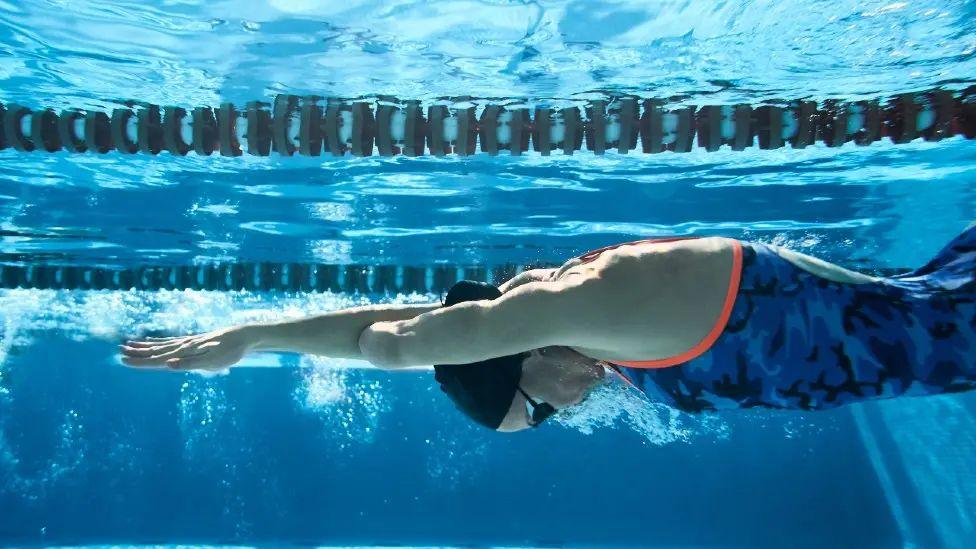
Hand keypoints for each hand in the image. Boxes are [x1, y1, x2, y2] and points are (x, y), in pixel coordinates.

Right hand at [120, 326, 256, 371]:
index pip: (158, 358)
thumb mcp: (212, 362)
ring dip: (145, 346)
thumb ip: (189, 364)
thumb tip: (167, 365)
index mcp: (185, 352)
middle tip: (119, 351)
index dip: (140, 361)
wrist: (244, 337)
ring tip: (129, 344)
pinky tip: (153, 341)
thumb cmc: (230, 352)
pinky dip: (159, 341)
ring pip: (161, 344)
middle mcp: (184, 345)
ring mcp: (188, 342)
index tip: (123, 360)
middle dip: (138, 352)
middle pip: (156, 350)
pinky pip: (171, 341)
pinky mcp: (194, 342)